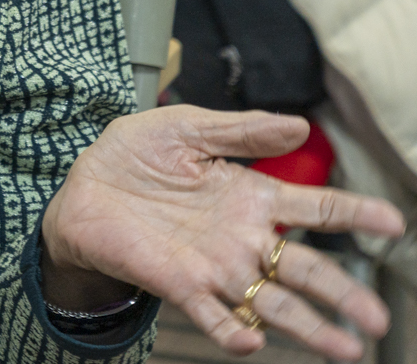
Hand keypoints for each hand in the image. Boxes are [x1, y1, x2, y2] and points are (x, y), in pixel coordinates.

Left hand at [42, 106, 405, 359]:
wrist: (81, 186)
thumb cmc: (134, 157)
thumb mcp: (184, 128)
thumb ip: (240, 129)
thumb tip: (298, 125)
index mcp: (251, 196)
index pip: (316, 207)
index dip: (356, 214)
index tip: (394, 223)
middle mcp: (242, 238)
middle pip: (305, 269)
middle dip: (343, 293)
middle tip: (377, 318)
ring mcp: (214, 265)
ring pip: (272, 303)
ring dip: (308, 327)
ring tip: (345, 349)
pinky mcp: (178, 283)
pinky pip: (213, 315)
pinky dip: (233, 331)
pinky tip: (252, 340)